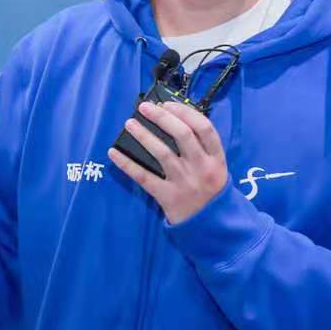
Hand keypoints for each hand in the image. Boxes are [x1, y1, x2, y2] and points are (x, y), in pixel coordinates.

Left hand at [107, 101, 227, 223]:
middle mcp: (202, 168)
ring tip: (130, 123)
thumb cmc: (210, 190)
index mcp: (216, 159)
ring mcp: (185, 183)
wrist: (212, 226)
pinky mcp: (168, 197)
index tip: (168, 103)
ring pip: (163, 153)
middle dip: (162, 117)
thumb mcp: (215, 168)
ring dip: (144, 135)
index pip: (204, 127)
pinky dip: (127, 164)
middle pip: (183, 135)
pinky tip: (114, 153)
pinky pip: (144, 177)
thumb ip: (201, 149)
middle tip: (145, 107)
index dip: (185, 112)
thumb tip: (172, 120)